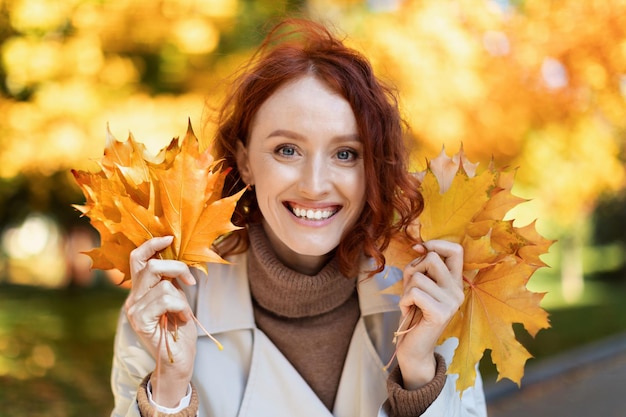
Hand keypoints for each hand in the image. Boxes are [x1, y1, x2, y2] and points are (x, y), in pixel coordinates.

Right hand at [124, 236, 197, 406]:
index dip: (152, 244)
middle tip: (190, 281)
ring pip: (163, 284)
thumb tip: (176, 257)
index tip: (170, 238)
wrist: (178, 359)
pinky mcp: (140, 321)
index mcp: (140, 291)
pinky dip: (181, 307)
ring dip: (182, 297)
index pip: (137, 258)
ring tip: (183, 313)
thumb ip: (171, 280)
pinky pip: (166, 298)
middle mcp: (132, 299)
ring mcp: (134, 310)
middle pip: (150, 266)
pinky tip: (181, 319)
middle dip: (176, 267)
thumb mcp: (177, 298)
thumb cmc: (180, 329)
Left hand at [395, 240, 463, 389]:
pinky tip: (408, 311)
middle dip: (413, 270)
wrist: (415, 347)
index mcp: (455, 281)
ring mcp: (451, 303)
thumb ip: (421, 265)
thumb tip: (419, 246)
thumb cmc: (414, 312)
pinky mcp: (440, 314)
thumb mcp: (418, 284)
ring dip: (406, 289)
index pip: (456, 250)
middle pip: (432, 258)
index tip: (419, 249)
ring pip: (418, 277)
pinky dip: (404, 301)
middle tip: (411, 289)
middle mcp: (458, 291)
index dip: (435, 244)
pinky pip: (414, 293)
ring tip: (410, 304)